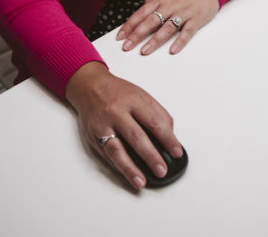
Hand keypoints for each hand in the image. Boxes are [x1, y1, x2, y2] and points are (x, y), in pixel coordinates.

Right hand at [65, 62, 182, 189]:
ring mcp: (103, 125)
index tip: (176, 152)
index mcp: (133, 100)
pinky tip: (128, 175)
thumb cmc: (119, 93)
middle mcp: (116, 112)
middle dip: (151, 156)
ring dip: (130, 168)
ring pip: (117, 150)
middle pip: (136, 137)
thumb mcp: (141, 95)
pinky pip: (107, 154)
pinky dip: (118, 167)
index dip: (168, 139)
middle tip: (162, 170)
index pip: (155, 122)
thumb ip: (157, 114)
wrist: (90, 87)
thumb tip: (170, 137)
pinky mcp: (93, 137)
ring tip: (141, 181)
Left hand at [116, 0, 218, 55]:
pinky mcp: (196, 19)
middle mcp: (170, 6)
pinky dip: (179, 41)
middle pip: (150, 22)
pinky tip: (172, 50)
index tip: (120, 36)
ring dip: (154, 40)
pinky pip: (186, 32)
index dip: (129, 25)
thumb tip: (143, 5)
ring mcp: (183, 13)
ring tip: (144, 51)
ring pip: (166, 28)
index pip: (141, 13)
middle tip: (126, 46)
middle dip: (136, 35)